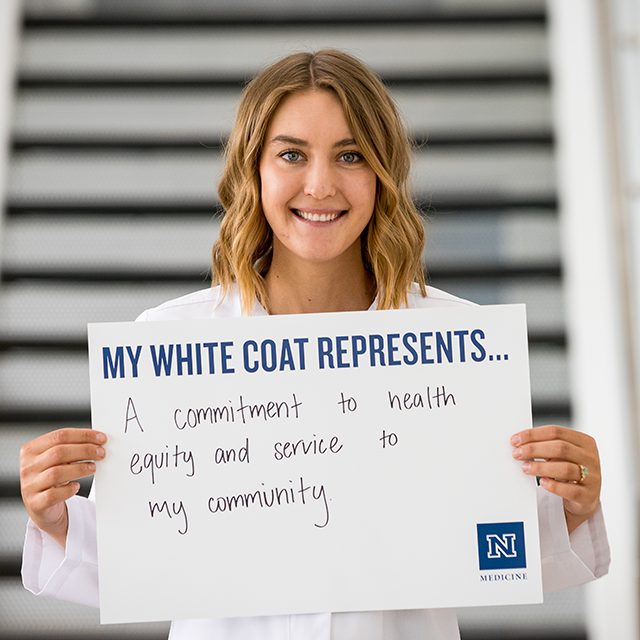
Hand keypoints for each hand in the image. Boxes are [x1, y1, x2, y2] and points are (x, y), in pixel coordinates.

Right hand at [20, 428, 106, 547]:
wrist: (41, 505)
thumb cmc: (51, 477)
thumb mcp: (56, 459)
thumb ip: (71, 448)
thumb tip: (97, 441)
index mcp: (31, 450)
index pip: (59, 436)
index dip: (83, 435)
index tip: (101, 438)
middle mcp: (28, 466)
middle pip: (59, 452)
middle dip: (85, 450)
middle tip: (101, 453)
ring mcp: (29, 486)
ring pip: (56, 473)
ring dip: (80, 469)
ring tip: (93, 468)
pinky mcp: (35, 503)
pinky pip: (53, 495)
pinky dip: (68, 490)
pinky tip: (76, 486)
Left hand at [511, 425, 600, 533]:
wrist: (584, 498)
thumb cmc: (568, 472)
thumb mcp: (561, 455)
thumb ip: (546, 446)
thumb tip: (519, 443)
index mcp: (584, 442)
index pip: (556, 432)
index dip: (533, 434)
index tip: (515, 440)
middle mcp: (591, 457)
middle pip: (560, 448)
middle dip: (534, 449)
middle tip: (517, 453)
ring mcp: (593, 477)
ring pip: (565, 468)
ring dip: (540, 467)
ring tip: (525, 468)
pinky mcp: (589, 496)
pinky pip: (571, 490)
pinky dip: (554, 486)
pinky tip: (543, 482)